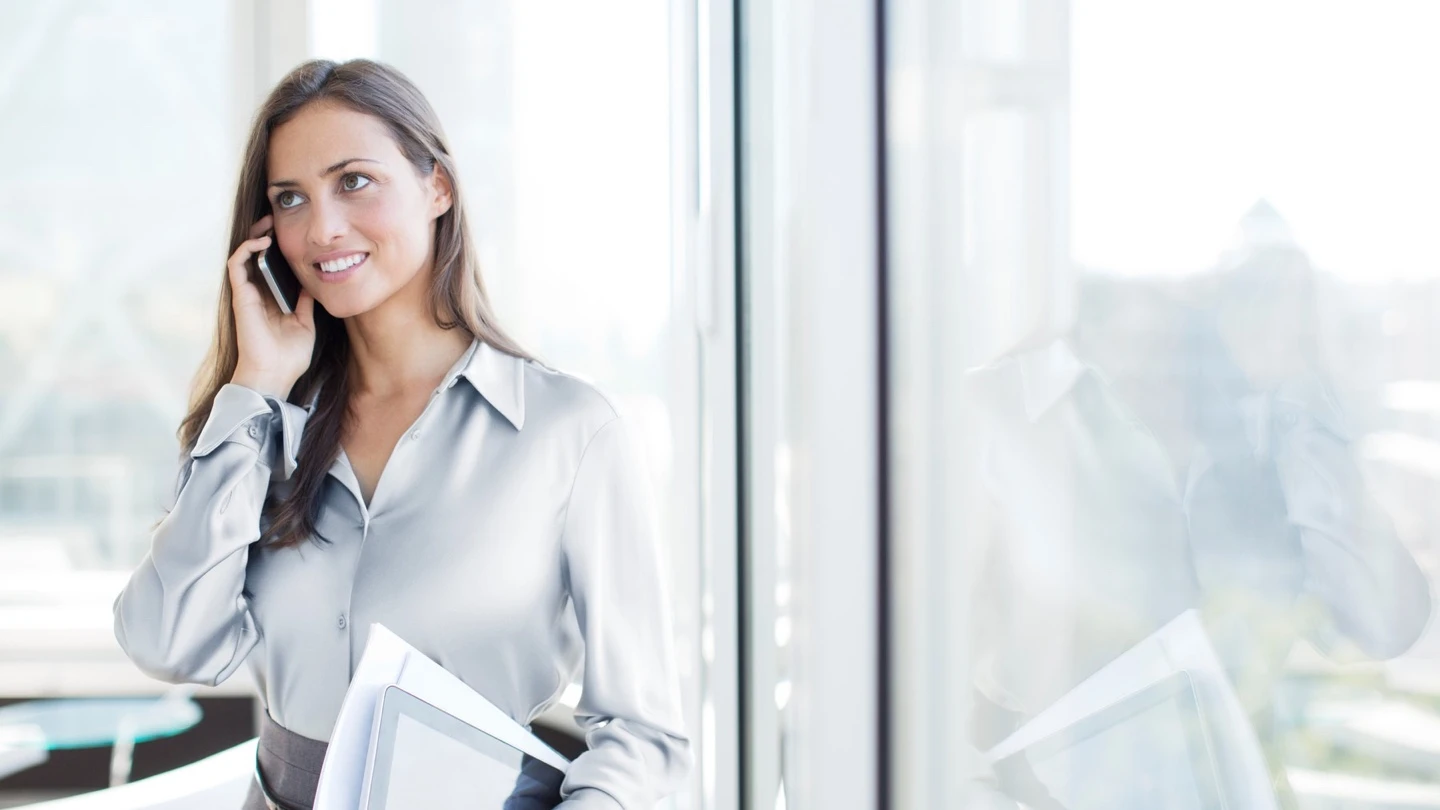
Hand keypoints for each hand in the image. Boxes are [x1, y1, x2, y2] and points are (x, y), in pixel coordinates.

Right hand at [226, 215, 315, 398]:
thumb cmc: (289, 356)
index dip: (278, 248)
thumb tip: (312, 281)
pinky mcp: (240, 297)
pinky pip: (237, 265)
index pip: (271, 266)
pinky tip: (263, 242)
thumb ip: (304, 302)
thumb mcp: (305, 323)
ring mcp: (247, 295)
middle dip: (264, 235)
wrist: (275, 375)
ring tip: (269, 223)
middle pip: (256, 257)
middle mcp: (257, 294)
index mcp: (271, 299)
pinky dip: (247, 249)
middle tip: (278, 220)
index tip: (293, 232)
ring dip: (254, 236)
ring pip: (244, 256)